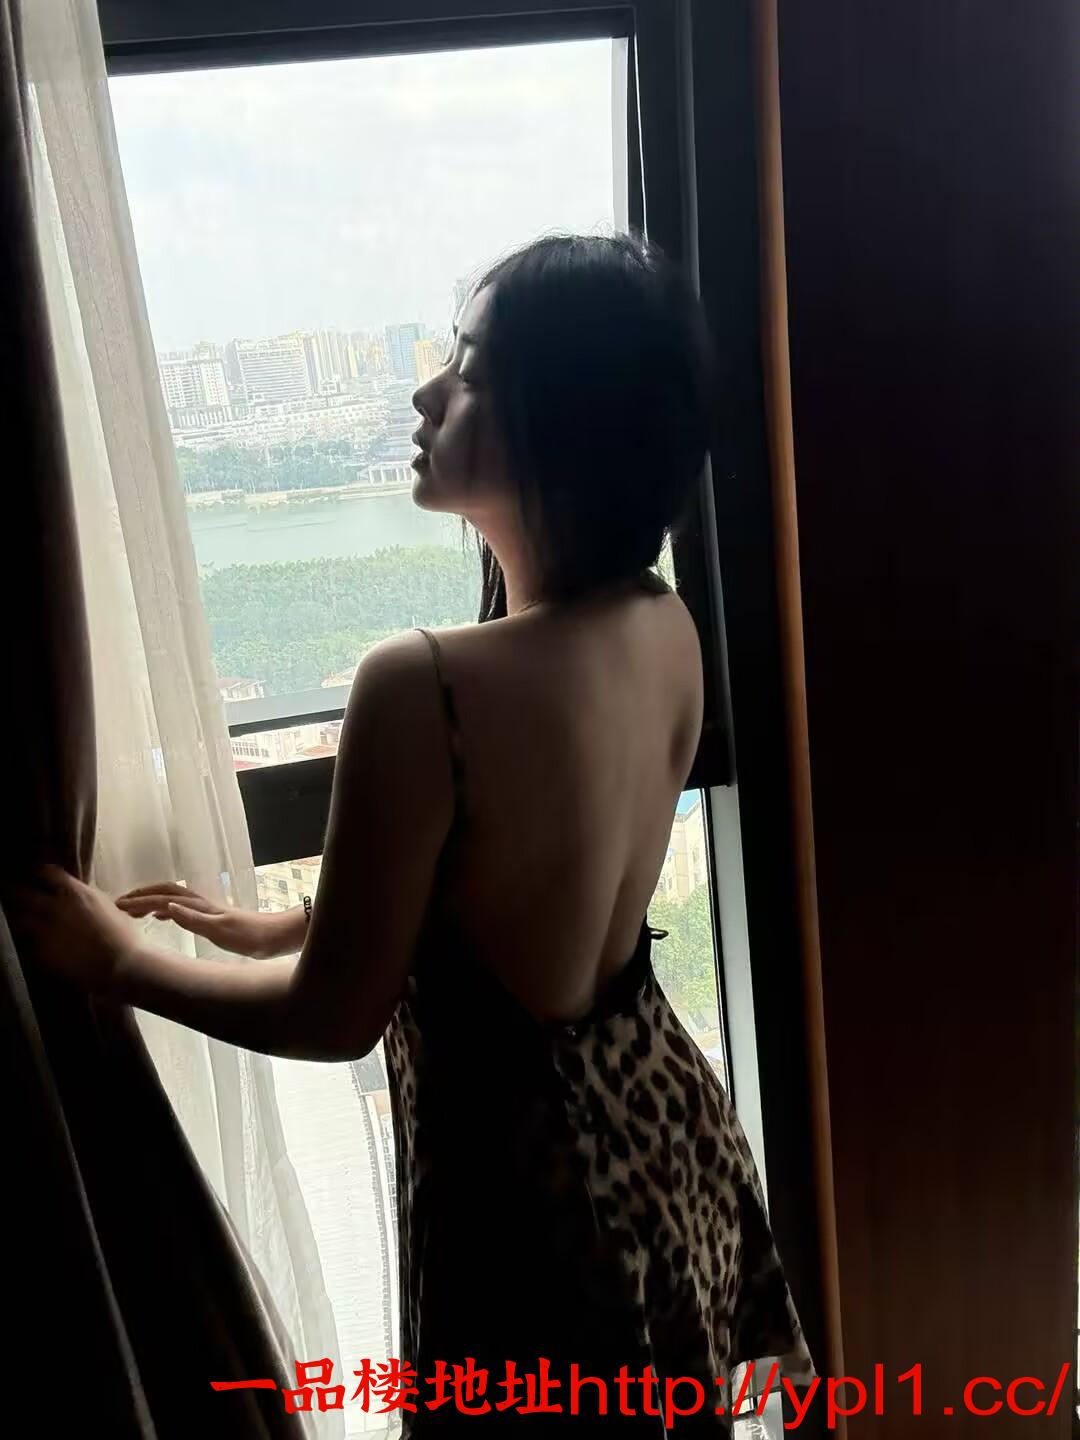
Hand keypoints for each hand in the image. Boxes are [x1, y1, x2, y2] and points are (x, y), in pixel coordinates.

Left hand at [10, 865, 139, 992]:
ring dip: (24, 921)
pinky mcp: (42, 952)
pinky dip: (34, 944)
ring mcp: (46, 931)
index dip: (42, 873)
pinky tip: (42, 947)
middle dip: (18, 893)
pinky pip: (31, 944)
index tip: (39, 874)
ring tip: (26, 923)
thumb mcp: (110, 908)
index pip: (48, 873)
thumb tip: (81, 899)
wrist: (121, 966)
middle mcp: (56, 908)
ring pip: (21, 921)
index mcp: (76, 893)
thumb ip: (90, 900)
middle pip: (24, 894)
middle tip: (17, 895)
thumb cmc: (124, 936)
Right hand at [116, 883, 296, 959]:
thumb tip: (166, 908)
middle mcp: (200, 903)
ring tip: (131, 909)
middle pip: (164, 892)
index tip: (116, 906)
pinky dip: (164, 909)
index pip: (161, 899)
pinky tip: (160, 917)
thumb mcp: (220, 931)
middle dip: (140, 895)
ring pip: (171, 898)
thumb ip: (193, 920)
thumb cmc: (249, 936)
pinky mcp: (211, 917)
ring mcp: (206, 909)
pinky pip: (180, 908)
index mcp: (198, 906)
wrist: (275, 935)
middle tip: (117, 904)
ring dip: (150, 900)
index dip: (139, 902)